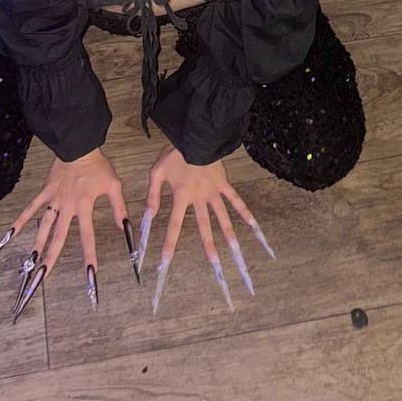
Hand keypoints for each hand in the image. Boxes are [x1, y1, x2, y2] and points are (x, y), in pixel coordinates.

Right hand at [0, 148, 129, 321]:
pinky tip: (11, 234)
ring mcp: (54, 199)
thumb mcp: (113, 185)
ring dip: (36, 245)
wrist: (78, 145)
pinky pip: (32, 207)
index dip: (89, 256)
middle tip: (43, 277)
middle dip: (51, 258)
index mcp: (84, 205)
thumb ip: (118, 208)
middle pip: (58, 237)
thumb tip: (124, 227)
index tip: (89, 275)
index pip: (87, 236)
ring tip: (30, 264)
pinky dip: (21, 220)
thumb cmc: (98, 166)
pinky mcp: (45, 191)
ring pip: (43, 226)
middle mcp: (67, 206)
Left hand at [136, 146, 276, 314]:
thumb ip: (152, 194)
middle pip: (204, 227)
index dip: (169, 245)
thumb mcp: (156, 171)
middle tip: (214, 267)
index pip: (174, 225)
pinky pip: (235, 199)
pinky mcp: (223, 183)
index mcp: (181, 196)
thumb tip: (148, 214)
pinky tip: (253, 226)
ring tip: (236, 254)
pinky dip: (244, 212)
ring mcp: (213, 191)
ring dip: (229, 236)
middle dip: (208, 248)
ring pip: (222, 217)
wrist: (195, 134)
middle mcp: (199, 198)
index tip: (165, 263)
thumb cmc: (174, 153)